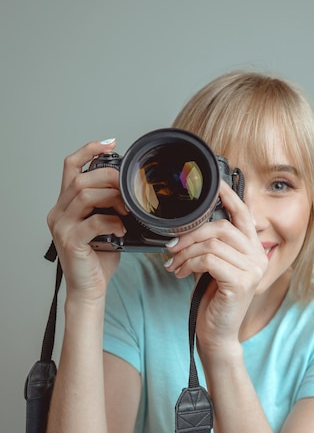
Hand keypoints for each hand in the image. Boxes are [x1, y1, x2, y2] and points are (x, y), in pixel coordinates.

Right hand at [47, 140, 128, 301]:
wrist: (90, 288)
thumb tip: (134, 191)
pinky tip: (122, 229)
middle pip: (80, 178)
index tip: (110, 144)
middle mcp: (59, 212)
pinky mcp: (70, 240)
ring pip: (84, 195)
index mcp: (66, 205)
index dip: (89, 150)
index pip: (70, 167)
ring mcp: (61, 226)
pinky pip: (93, 221)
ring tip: (127, 209)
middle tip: (129, 187)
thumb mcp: (106, 225)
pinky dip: (112, 221)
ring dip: (112, 197)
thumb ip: (111, 206)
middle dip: (109, 177)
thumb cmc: (99, 258)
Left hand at [165, 182, 267, 355]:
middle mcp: (258, 257)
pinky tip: (180, 273)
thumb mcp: (212, 266)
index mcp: (254, 250)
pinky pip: (209, 260)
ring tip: (174, 263)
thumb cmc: (212, 300)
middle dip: (191, 233)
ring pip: (212, 243)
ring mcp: (252, 270)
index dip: (229, 196)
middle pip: (222, 227)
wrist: (216, 334)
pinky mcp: (241, 282)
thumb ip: (210, 245)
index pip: (244, 215)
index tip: (214, 183)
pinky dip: (189, 263)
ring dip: (186, 252)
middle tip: (172, 245)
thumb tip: (189, 225)